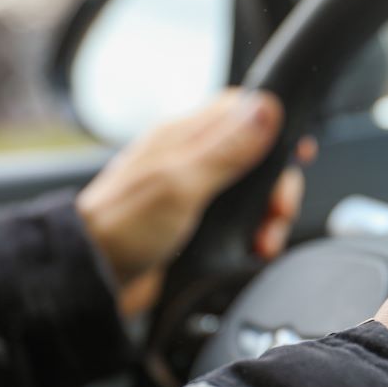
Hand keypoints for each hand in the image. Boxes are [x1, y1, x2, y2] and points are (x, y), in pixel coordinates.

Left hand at [76, 89, 312, 315]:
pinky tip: (253, 252)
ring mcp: (194, 194)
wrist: (90, 280)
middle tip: (277, 210)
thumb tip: (266, 107)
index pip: (241, 108)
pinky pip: (239, 224)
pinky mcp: (196, 227)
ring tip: (264, 239)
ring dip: (269, 216)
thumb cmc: (121, 227)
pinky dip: (253, 237)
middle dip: (277, 184)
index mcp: (183, 136)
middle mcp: (191, 160)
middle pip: (256, 156)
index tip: (297, 152)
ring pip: (251, 193)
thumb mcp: (180, 183)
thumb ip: (226, 149)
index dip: (275, 124)